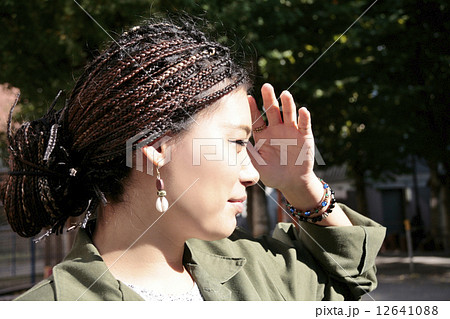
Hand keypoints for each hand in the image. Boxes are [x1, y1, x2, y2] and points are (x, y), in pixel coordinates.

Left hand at [248, 83, 318, 206]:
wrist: (292, 183)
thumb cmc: (272, 174)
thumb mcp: (258, 166)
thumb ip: (250, 154)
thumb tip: (236, 144)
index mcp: (263, 135)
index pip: (257, 118)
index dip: (253, 108)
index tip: (247, 97)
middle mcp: (277, 129)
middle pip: (273, 110)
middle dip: (269, 98)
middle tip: (266, 86)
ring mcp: (291, 131)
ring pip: (289, 114)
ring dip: (288, 104)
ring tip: (285, 94)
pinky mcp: (305, 136)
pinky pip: (304, 125)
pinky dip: (304, 117)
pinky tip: (302, 110)